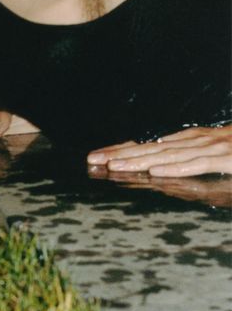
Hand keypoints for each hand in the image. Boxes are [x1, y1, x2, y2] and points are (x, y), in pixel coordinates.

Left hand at [87, 125, 231, 176]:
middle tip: (92, 160)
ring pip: (167, 156)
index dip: (122, 149)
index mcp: (190, 139)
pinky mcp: (223, 158)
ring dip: (139, 161)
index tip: (98, 156)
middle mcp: (194, 141)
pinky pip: (196, 164)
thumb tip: (161, 163)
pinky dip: (175, 168)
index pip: (149, 144)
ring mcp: (209, 148)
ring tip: (114, 166)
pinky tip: (155, 171)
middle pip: (150, 148)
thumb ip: (190, 156)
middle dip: (120, 154)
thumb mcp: (213, 151)